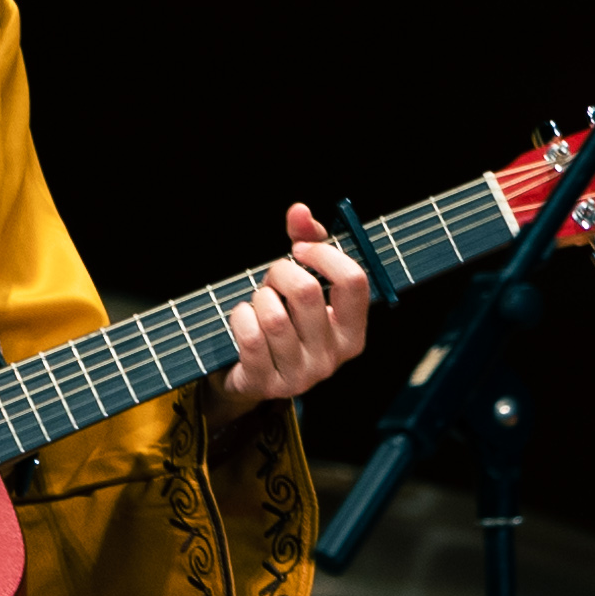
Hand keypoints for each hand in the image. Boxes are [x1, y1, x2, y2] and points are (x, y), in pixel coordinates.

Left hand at [209, 203, 375, 422]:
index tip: (301, 249)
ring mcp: (301, 375)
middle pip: (306, 292)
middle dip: (280, 272)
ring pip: (273, 315)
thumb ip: (307, 243)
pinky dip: (240, 317)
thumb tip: (299, 210)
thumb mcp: (302, 283)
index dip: (323, 254)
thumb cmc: (285, 321)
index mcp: (352, 332)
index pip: (354, 281)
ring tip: (260, 303)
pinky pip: (250, 335)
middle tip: (273, 278)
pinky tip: (244, 319)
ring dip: (259, 297)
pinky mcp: (267, 384)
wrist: (251, 375)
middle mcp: (332, 358)